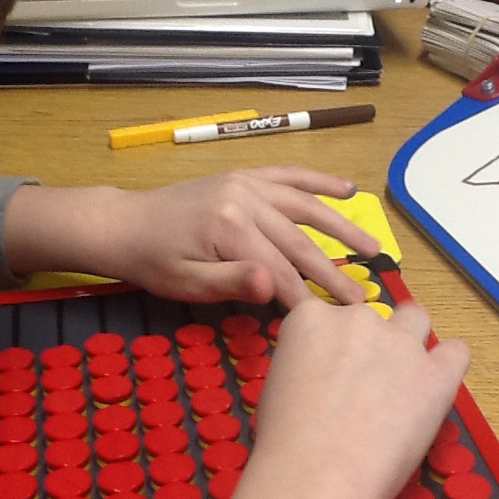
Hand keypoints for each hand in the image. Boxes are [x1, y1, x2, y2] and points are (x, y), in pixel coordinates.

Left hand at [3, 167, 379, 307]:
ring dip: (341, 225)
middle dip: (333, 272)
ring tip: (373, 247)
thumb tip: (273, 286)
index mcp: (229, 227)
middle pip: (299, 241)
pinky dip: (318, 181)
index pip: (280, 271)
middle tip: (363, 298)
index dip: (307, 299)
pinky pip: (288, 176)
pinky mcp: (244, 176)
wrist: (125, 224)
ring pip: (304, 206)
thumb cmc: (153, 262)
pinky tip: (346, 188)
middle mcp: (244, 198)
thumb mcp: (185, 283)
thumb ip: (230, 283)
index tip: (336, 322)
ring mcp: (246, 183)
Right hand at [217, 299, 469, 498]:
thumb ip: (303, 364)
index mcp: (311, 318)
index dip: (329, 345)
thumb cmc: (283, 440)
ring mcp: (401, 343)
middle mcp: (358, 319)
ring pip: (416, 319)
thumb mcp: (275, 385)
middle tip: (362, 386)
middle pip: (372, 317)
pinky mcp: (437, 374)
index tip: (327, 372)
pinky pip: (456, 352)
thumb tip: (318, 375)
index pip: (324, 315)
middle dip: (369, 344)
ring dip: (410, 341)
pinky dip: (447, 364)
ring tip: (402, 381)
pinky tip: (435, 386)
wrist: (317, 473)